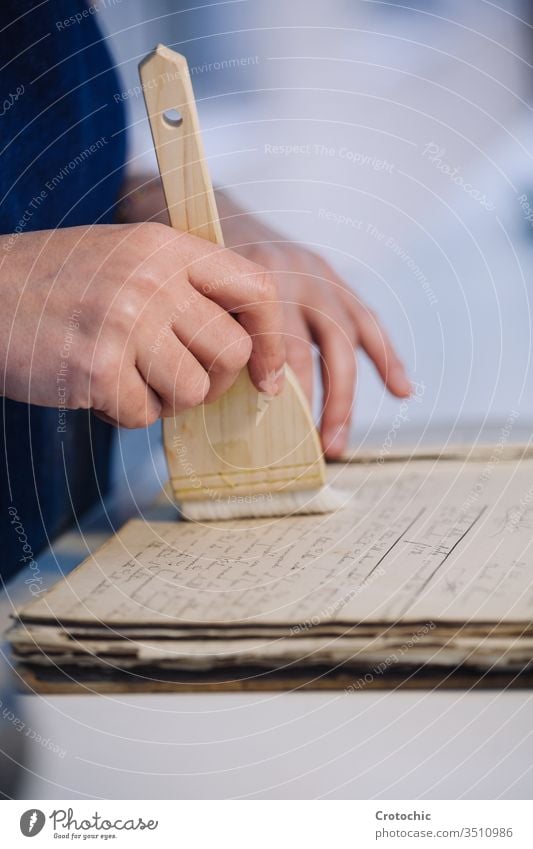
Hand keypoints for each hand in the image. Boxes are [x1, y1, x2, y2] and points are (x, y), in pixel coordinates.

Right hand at [0, 223, 284, 426]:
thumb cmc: (57, 284)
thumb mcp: (127, 258)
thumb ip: (185, 288)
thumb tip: (246, 347)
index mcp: (166, 247)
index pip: (257, 289)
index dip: (272, 339)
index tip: (266, 374)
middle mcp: (152, 280)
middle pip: (233, 353)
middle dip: (213, 381)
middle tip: (178, 380)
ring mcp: (126, 322)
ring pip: (194, 391)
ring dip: (165, 399)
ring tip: (128, 378)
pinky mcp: (97, 367)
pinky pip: (144, 414)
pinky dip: (124, 412)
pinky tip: (96, 388)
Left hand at [117, 176, 410, 455]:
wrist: (209, 207)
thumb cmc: (195, 263)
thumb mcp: (193, 289)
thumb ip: (212, 330)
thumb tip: (220, 395)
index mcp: (257, 275)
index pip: (279, 337)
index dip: (279, 376)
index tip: (271, 411)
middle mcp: (295, 273)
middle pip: (316, 346)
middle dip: (319, 401)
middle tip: (316, 446)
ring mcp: (320, 276)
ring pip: (345, 341)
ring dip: (346, 396)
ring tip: (338, 441)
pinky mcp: (334, 279)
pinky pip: (367, 322)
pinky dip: (386, 357)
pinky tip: (403, 390)